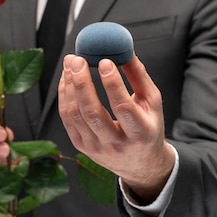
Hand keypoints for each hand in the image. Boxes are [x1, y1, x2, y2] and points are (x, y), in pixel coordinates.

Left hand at [58, 54, 175, 203]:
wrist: (140, 165)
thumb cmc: (148, 128)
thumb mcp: (152, 104)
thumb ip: (140, 77)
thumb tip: (125, 51)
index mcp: (140, 133)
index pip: (122, 107)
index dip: (112, 83)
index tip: (104, 61)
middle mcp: (117, 144)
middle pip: (93, 112)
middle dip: (82, 83)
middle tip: (78, 59)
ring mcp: (96, 148)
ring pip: (75, 115)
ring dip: (69, 86)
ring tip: (70, 63)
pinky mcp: (82, 147)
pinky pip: (67, 119)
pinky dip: (64, 96)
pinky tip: (66, 79)